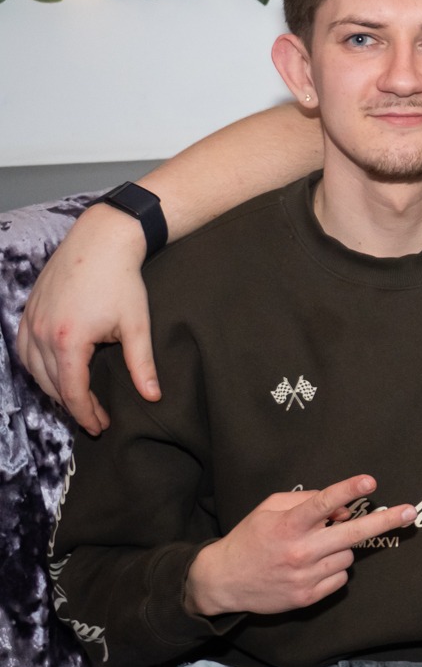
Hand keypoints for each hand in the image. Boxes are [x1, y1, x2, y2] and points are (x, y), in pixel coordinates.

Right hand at [16, 204, 156, 433]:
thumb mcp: (137, 325)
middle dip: (73, 405)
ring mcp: (31, 321)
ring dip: (54, 388)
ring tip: (78, 400)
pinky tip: (54, 373)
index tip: (102, 426)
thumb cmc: (122, 281)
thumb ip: (142, 365)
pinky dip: (37, 367)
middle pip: (51, 384)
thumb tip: (153, 397)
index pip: (72, 391)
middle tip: (95, 419)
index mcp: (68, 340)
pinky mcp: (28, 310)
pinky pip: (24, 350)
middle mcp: (42, 333)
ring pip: (34, 369)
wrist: (101, 240)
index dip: (86, 414)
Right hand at [185, 475, 414, 616]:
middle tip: (410, 513)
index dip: (347, 491)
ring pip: (347, 555)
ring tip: (315, 549)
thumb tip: (344, 509)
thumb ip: (306, 502)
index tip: (370, 481)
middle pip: (352, 534)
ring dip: (340, 548)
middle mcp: (299, 551)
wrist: (223, 581)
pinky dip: (334, 570)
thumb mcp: (270, 509)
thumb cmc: (251, 538)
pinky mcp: (308, 596)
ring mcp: (305, 576)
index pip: (322, 504)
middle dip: (384, 521)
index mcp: (287, 525)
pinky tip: (312, 567)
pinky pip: (341, 577)